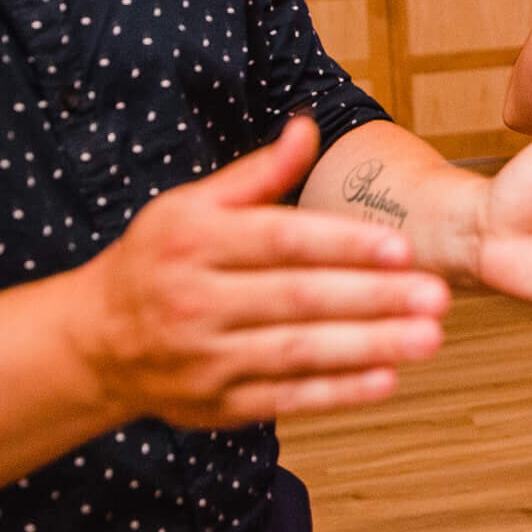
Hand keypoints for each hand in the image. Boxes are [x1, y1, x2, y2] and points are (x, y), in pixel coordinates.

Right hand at [67, 115, 451, 429]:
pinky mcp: (217, 405)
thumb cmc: (158, 260)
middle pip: (298, 299)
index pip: (280, 241)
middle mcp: (197, 300)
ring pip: (298, 353)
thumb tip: (308, 126)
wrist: (95, 341)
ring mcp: (206, 358)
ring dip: (369, 347)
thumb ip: (258, 173)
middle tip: (437, 294)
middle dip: (374, 298)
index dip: (343, 244)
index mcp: (195, 242)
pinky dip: (337, 392)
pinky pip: (286, 398)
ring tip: (427, 337)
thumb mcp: (192, 204)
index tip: (402, 247)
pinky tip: (387, 379)